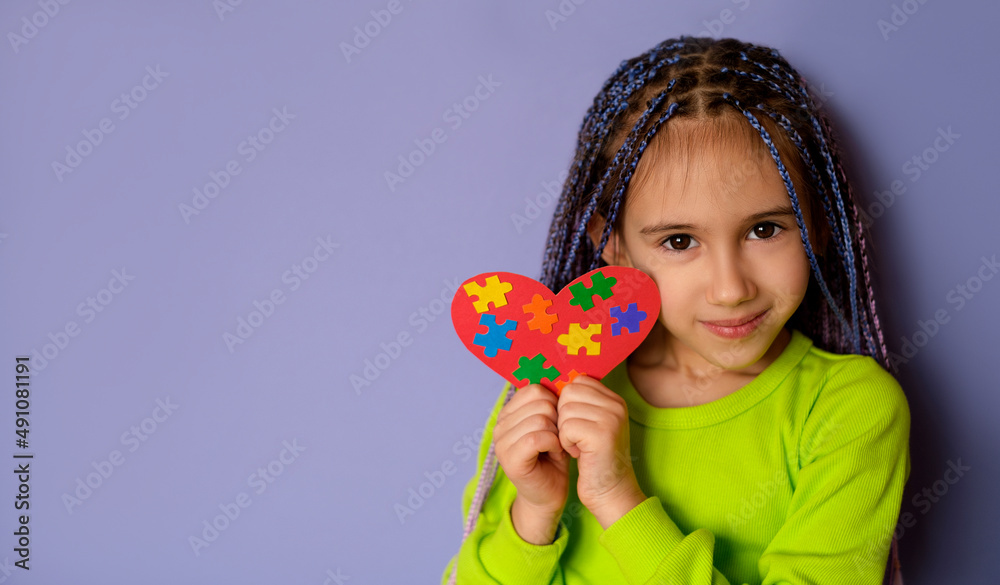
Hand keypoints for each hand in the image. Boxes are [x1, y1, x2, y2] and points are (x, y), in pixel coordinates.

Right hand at [493, 384, 569, 542]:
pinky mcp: (510, 458)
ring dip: (557, 434)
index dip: (554, 403)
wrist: (550, 493)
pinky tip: (554, 454)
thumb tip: (564, 374)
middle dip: (558, 420)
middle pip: (540, 402)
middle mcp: (500, 423)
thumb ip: (550, 401)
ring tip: (555, 447)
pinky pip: (538, 436)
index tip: (558, 423)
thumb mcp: (552, 423)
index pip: (535, 389)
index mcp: (509, 411)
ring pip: (541, 418)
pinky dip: (554, 444)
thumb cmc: (553, 457)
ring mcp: (501, 441)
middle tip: (558, 438)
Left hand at [557, 375, 644, 528]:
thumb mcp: (591, 424)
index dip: (567, 403)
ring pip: (565, 410)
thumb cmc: (595, 458)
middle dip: (563, 417)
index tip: (576, 424)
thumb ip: (580, 402)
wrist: (610, 491)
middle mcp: (616, 404)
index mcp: (614, 399)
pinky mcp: (601, 434)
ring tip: (579, 446)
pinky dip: (566, 443)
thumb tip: (552, 382)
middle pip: (569, 393)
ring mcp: (611, 418)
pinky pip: (566, 427)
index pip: (578, 381)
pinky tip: (579, 453)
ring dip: (564, 431)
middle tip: (577, 437)